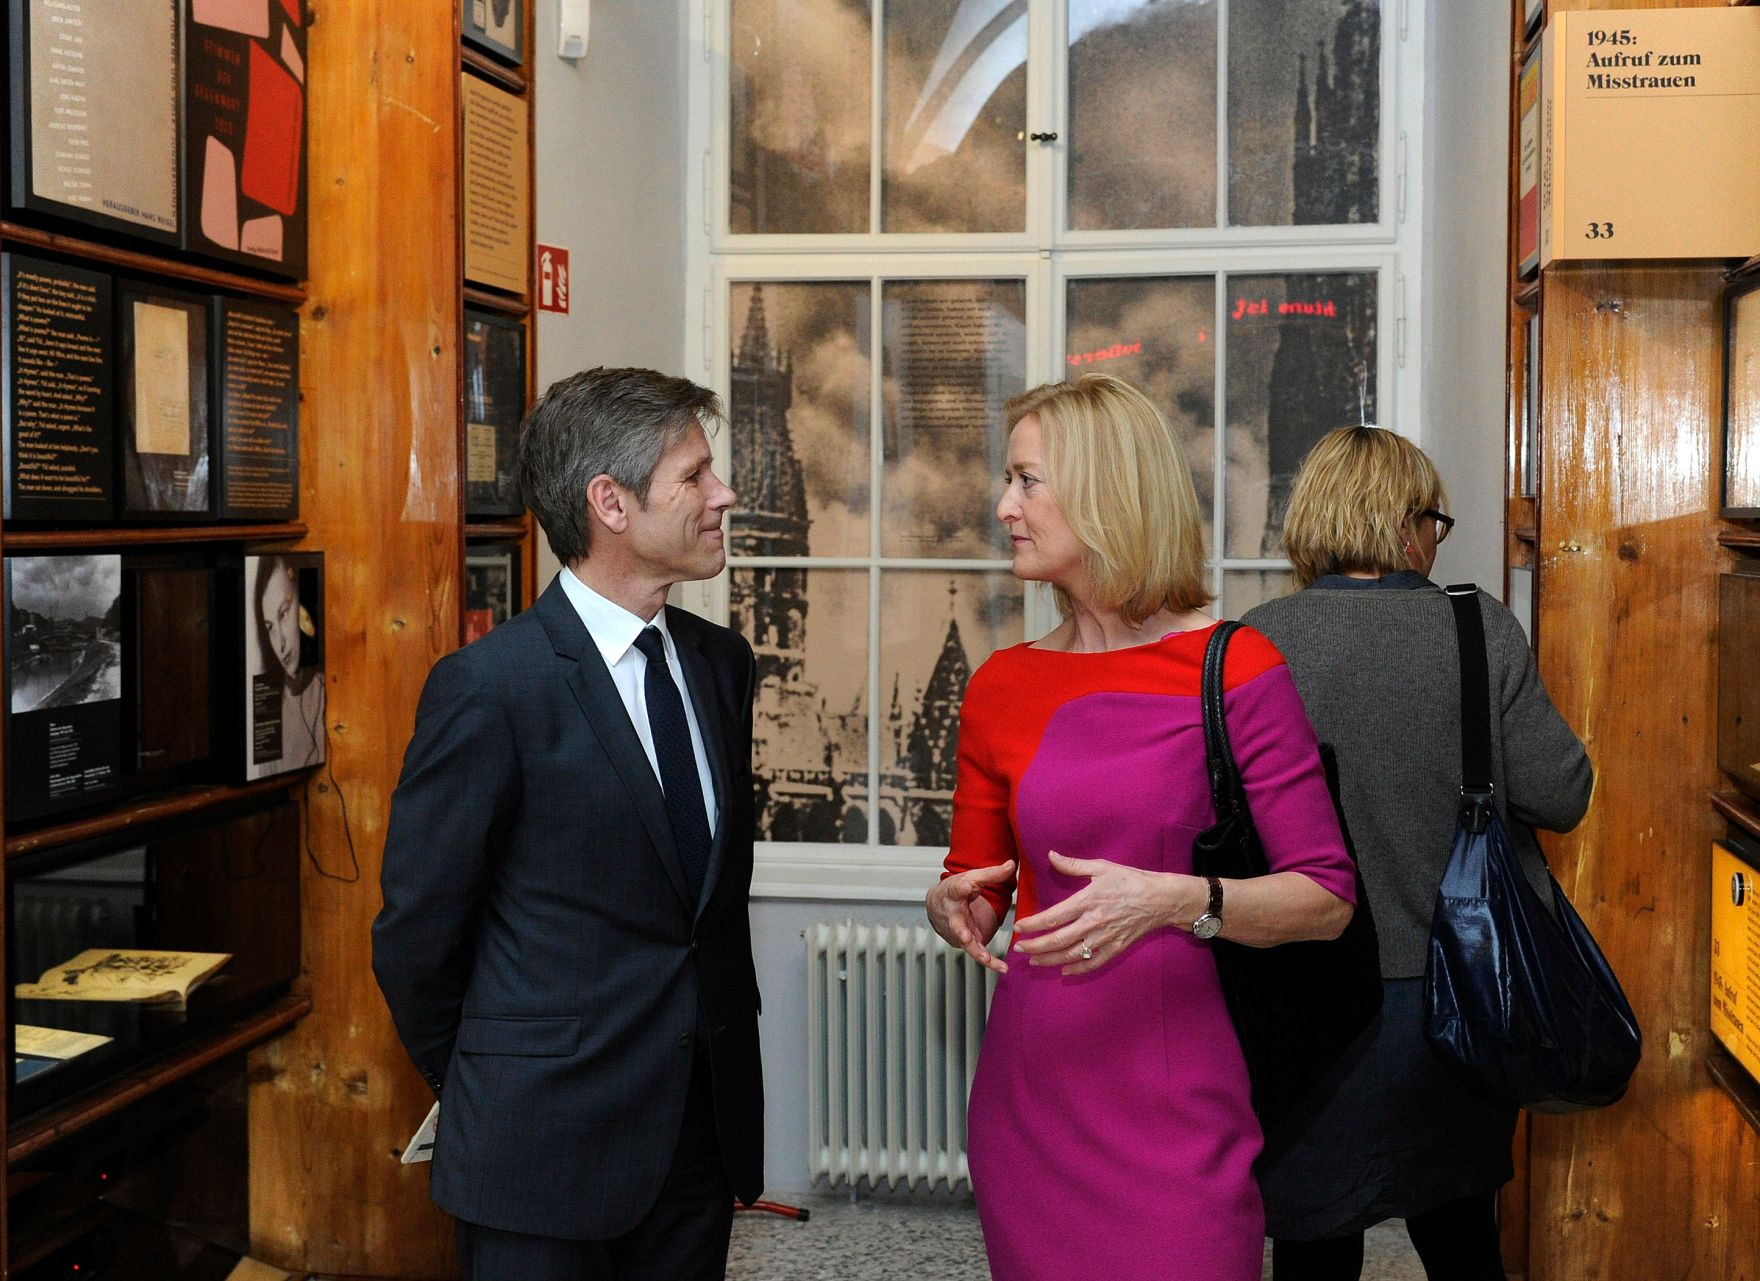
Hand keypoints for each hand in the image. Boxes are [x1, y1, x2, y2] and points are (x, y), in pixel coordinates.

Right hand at [926, 861, 1012, 973]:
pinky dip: (988, 962)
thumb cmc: (955, 889)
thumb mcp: (972, 878)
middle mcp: (953, 914)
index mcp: (954, 893)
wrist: (937, 904)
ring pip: (966, 944)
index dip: (963, 887)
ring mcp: (957, 931)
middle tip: (966, 938)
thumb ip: (992, 873)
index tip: (968, 886)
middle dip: (961, 932)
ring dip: (978, 953)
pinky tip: (1001, 967)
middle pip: (956, 924)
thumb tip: (1012, 864)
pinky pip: (976, 953)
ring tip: (988, 960)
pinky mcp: (964, 942)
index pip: (958, 888)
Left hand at [1012, 851, 1198, 975]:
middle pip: (1058, 940)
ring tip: (1033, 961)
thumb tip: (1050, 855)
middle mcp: (1093, 922)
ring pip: (1072, 954)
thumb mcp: (1101, 867)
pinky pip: (1093, 963)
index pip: (1053, 917)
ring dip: (1050, 960)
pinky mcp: (1116, 948)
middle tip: (1019, 948)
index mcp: (1087, 901)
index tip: (1020, 928)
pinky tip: (1064, 972)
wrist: (1161, 899)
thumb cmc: (1130, 880)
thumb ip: (1073, 865)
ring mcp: (1104, 938)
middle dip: (1035, 946)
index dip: (1034, 924)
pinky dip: (1077, 970)